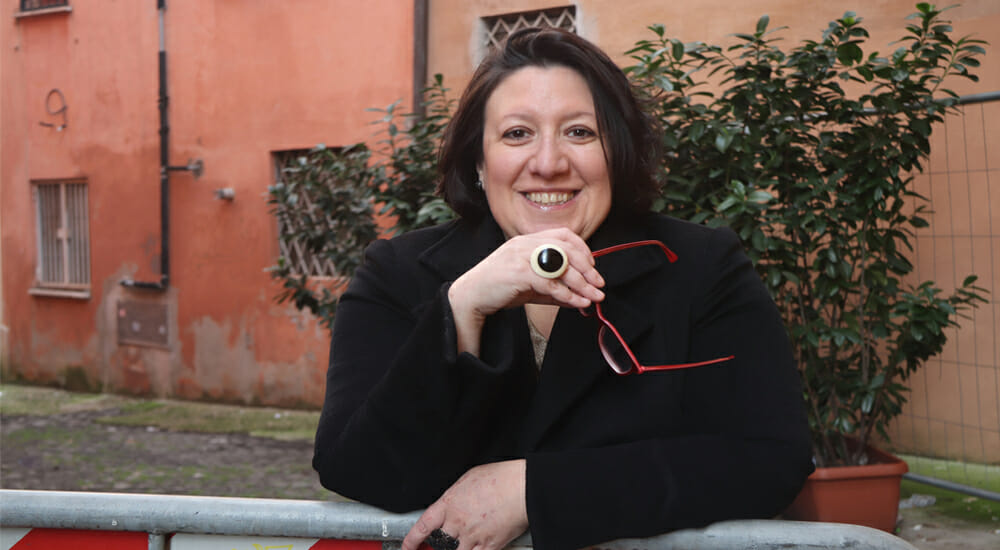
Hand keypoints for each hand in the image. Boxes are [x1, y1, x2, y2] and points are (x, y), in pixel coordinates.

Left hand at [401, 460, 528, 549]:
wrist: (522, 487)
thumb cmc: (501, 478)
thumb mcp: (469, 478)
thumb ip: (456, 494)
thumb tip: (453, 501)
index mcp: (450, 503)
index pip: (423, 526)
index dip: (412, 540)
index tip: (408, 547)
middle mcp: (458, 522)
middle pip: (439, 543)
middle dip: (439, 544)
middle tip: (445, 541)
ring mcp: (473, 536)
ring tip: (462, 543)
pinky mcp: (490, 545)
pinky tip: (475, 548)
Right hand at [448, 228, 604, 354]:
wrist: (471, 296)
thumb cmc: (499, 289)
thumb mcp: (531, 286)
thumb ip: (554, 288)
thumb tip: (581, 297)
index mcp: (528, 240)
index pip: (563, 235)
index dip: (582, 249)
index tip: (593, 267)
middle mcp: (525, 243)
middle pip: (566, 248)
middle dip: (587, 268)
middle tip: (599, 284)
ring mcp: (521, 256)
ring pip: (561, 266)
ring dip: (582, 283)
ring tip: (594, 296)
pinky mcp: (518, 273)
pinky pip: (550, 283)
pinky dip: (568, 294)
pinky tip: (578, 303)